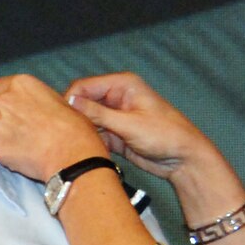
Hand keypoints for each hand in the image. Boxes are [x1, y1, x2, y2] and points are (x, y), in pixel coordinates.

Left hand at [0, 73, 110, 182]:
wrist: (72, 154)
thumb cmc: (73, 126)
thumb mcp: (56, 100)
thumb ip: (34, 100)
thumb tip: (31, 107)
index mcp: (20, 84)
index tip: (7, 107)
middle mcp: (4, 101)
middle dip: (1, 118)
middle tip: (19, 129)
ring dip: (1, 135)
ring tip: (22, 144)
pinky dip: (6, 153)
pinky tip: (23, 156)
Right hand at [63, 72, 221, 181]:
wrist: (183, 159)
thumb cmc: (165, 135)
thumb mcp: (129, 124)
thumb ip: (98, 113)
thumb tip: (71, 101)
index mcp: (122, 85)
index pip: (84, 86)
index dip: (71, 99)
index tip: (62, 118)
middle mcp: (116, 97)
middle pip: (83, 103)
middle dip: (74, 116)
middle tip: (65, 133)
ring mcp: (115, 116)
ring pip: (87, 120)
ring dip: (82, 131)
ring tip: (74, 143)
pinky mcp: (115, 134)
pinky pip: (95, 135)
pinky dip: (90, 142)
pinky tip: (86, 150)